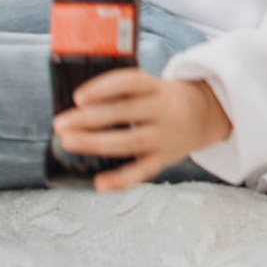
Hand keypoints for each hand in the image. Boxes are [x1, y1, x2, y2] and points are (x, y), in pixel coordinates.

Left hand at [50, 68, 230, 191]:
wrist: (206, 116)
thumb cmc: (164, 99)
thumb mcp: (152, 86)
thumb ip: (122, 93)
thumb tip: (78, 106)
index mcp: (158, 88)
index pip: (131, 83)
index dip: (105, 88)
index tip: (78, 96)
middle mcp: (164, 111)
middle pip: (125, 113)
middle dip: (90, 119)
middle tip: (60, 123)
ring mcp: (165, 137)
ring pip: (130, 142)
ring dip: (96, 143)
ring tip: (69, 142)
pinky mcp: (164, 158)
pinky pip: (142, 171)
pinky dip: (121, 180)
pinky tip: (99, 184)